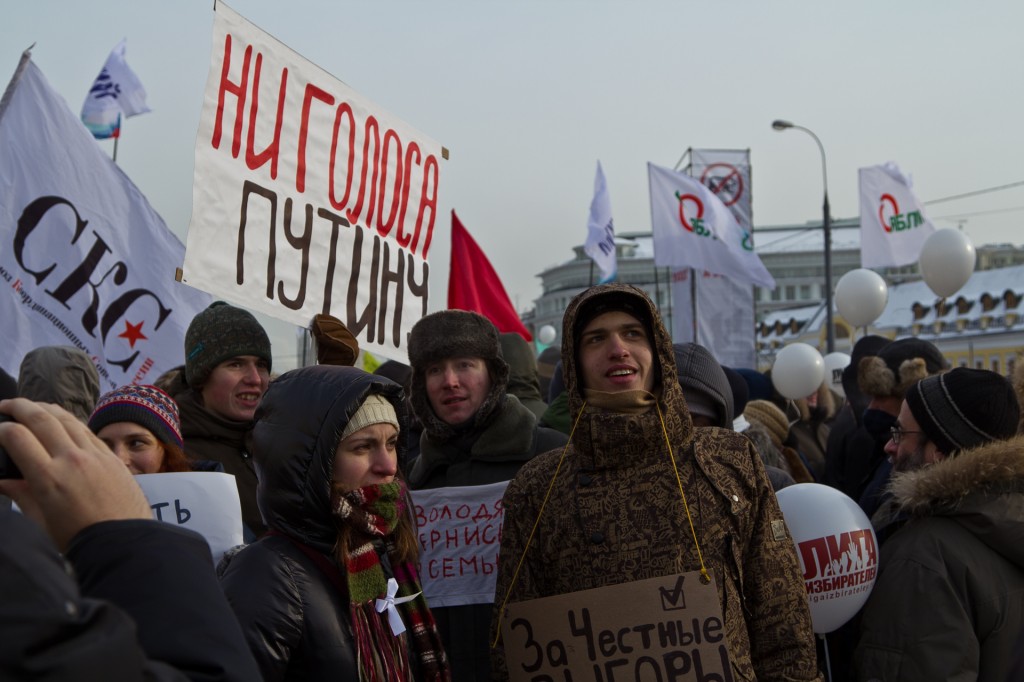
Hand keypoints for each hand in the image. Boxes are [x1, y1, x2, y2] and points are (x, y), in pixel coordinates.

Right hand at [0, 398, 151, 549]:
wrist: (124, 542)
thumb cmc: (80, 538)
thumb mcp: (41, 521)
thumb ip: (20, 495)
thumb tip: (1, 481)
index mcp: (48, 478)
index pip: (16, 437)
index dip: (0, 429)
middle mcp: (72, 460)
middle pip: (41, 418)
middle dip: (19, 406)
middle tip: (5, 405)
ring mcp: (95, 455)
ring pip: (67, 418)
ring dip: (45, 408)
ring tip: (31, 406)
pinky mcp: (111, 457)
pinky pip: (87, 430)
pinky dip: (70, 420)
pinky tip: (62, 421)